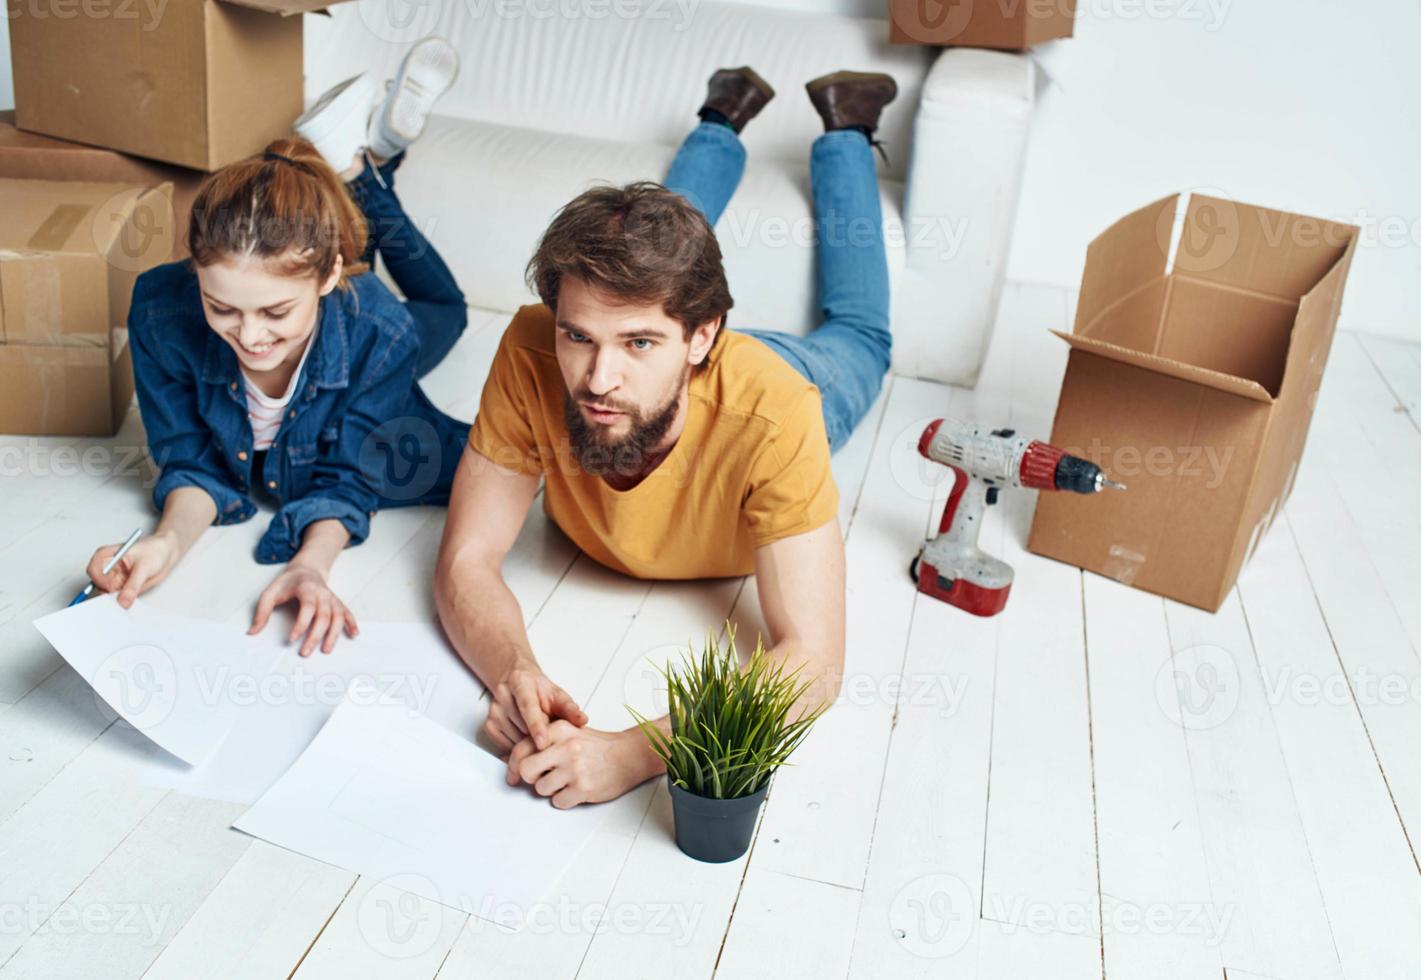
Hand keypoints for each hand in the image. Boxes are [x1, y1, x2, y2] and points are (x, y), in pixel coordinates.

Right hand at [86, 534, 177, 607]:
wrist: (166, 553)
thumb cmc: (154, 550)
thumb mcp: (144, 567)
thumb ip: (133, 586)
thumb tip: (123, 602)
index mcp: (107, 555)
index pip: (93, 569)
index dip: (100, 580)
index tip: (111, 588)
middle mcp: (108, 567)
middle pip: (98, 584)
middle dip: (107, 593)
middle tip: (119, 598)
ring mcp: (114, 578)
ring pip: (107, 593)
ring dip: (115, 598)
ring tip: (129, 597)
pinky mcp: (122, 586)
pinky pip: (117, 597)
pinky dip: (122, 600)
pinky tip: (130, 599)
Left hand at [249, 565, 358, 656]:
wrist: (307, 570)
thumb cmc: (287, 583)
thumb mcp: (270, 592)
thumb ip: (262, 611)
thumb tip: (253, 632)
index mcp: (306, 587)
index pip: (308, 607)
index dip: (301, 624)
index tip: (292, 639)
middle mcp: (322, 593)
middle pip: (324, 616)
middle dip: (315, 636)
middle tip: (305, 652)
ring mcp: (332, 598)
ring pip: (337, 617)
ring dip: (334, 634)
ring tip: (326, 650)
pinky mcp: (337, 603)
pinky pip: (347, 613)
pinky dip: (352, 623)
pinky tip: (354, 634)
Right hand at [484, 662, 587, 752]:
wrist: (518, 682)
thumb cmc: (539, 690)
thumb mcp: (557, 694)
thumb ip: (570, 708)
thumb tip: (582, 720)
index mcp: (521, 682)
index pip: (528, 706)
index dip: (536, 726)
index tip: (543, 743)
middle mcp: (503, 694)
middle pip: (521, 727)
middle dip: (539, 738)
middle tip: (552, 739)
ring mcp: (494, 710)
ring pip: (514, 740)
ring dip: (529, 744)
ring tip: (539, 735)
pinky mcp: (489, 725)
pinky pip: (505, 746)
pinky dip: (518, 748)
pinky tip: (527, 739)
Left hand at [504, 721, 657, 807]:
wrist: (629, 756)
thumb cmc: (598, 746)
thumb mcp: (569, 733)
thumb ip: (544, 742)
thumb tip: (512, 760)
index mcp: (559, 730)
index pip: (521, 748)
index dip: (512, 765)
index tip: (513, 774)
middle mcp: (566, 747)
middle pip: (526, 770)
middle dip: (530, 778)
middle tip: (541, 777)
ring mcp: (575, 768)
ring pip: (541, 789)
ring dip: (550, 789)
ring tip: (565, 781)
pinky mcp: (583, 788)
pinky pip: (558, 802)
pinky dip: (564, 799)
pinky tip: (575, 789)